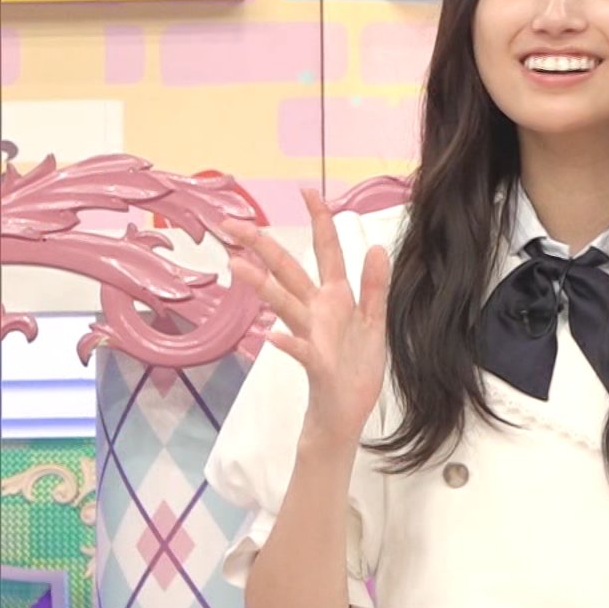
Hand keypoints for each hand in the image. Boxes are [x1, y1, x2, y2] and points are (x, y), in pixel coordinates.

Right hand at [225, 189, 389, 449]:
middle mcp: (317, 314)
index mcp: (335, 300)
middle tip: (231, 224)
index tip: (307, 191)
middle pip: (289, 272)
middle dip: (263, 247)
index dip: (320, 222)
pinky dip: (287, 345)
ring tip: (237, 266)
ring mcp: (313, 338)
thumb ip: (375, 286)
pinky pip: (300, 352)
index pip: (327, 253)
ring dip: (263, 287)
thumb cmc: (355, 369)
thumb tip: (376, 246)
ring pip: (285, 306)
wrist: (344, 416)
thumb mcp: (374, 322)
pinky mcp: (317, 366)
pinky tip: (271, 337)